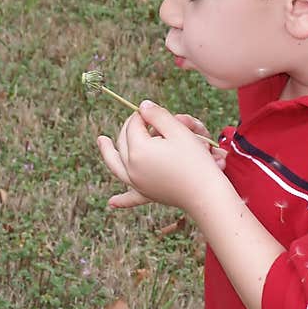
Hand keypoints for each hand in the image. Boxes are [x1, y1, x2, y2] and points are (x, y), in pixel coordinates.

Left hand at [98, 102, 227, 209]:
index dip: (143, 114)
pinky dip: (121, 200)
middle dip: (131, 127)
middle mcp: (131, 167)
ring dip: (108, 152)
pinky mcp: (146, 194)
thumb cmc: (194, 159)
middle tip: (140, 118)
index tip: (153, 110)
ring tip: (101, 141)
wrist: (205, 193)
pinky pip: (129, 197)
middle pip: (124, 140)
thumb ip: (157, 115)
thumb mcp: (178, 130)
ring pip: (116, 164)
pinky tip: (112, 203)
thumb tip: (142, 105)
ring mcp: (136, 182)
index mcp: (137, 149)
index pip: (134, 124)